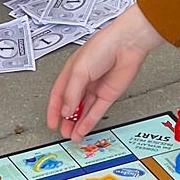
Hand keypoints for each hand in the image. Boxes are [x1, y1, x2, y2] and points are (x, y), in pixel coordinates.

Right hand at [46, 5, 165, 141]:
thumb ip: (71, 93)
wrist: (127, 44)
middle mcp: (83, 80)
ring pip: (84, 110)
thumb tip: (65, 111)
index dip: (54, 109)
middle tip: (62, 131)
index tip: (52, 122)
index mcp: (71, 71)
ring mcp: (96, 88)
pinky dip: (90, 121)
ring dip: (77, 123)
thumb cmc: (103, 46)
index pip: (59, 94)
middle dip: (66, 119)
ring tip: (72, 135)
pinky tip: (84, 129)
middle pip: (71, 104)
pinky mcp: (109, 94)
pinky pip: (97, 111)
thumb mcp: (79, 70)